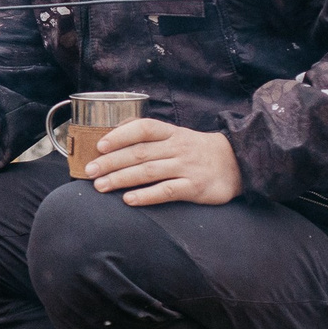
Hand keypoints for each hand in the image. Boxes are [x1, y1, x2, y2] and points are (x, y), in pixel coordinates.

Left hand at [84, 118, 243, 206]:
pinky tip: (129, 200)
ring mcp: (187, 167)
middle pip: (139, 153)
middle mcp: (178, 148)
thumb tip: (112, 140)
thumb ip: (150, 139)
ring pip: (149, 172)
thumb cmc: (197, 151)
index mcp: (172, 133)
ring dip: (121, 179)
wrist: (238, 163)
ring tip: (100, 186)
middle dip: (111, 162)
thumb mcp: (177, 137)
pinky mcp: (195, 187)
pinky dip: (146, 196)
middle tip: (89, 171)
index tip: (100, 145)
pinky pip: (166, 191)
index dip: (120, 135)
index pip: (143, 128)